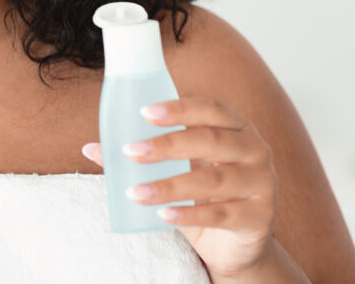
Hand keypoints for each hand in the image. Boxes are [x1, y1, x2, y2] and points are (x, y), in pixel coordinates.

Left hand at [80, 96, 277, 278]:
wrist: (236, 245)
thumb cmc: (204, 197)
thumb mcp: (176, 172)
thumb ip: (143, 157)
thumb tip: (91, 148)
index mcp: (236, 128)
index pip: (209, 109)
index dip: (178, 109)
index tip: (144, 113)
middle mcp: (255, 150)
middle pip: (210, 140)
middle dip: (167, 145)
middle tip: (131, 152)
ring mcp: (262, 183)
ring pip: (213, 180)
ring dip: (170, 185)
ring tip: (137, 192)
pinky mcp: (260, 216)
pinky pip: (221, 214)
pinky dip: (189, 214)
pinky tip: (163, 215)